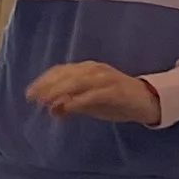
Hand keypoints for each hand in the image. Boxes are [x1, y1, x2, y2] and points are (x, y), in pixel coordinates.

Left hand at [26, 61, 161, 125]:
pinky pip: (94, 94)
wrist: (148, 100)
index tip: (30, 93)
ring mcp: (106, 79)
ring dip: (59, 91)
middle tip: (33, 98)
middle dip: (47, 86)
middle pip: (66, 75)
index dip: (44, 80)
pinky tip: (67, 108)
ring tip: (45, 102)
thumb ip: (71, 104)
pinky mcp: (116, 90)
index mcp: (87, 69)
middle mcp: (95, 70)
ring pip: (78, 82)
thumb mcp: (90, 103)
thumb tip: (52, 109)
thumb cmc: (117, 100)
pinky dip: (79, 100)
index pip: (61, 71)